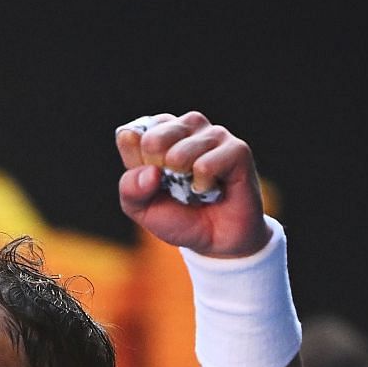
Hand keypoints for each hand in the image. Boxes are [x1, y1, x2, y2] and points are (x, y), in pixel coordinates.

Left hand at [115, 112, 269, 257]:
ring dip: (183, 183)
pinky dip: (203, 187)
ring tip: (196, 188)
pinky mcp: (237, 149)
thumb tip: (151, 171)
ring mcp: (214, 134)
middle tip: (176, 185)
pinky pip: (205, 166)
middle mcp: (188, 125)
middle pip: (152, 140)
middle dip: (158, 174)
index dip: (137, 166)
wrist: (217, 241)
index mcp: (161, 129)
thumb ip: (130, 188)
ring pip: (179, 154)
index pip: (131, 135)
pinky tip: (213, 190)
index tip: (153, 180)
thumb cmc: (178, 217)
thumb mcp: (141, 208)